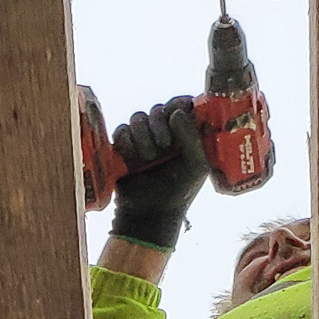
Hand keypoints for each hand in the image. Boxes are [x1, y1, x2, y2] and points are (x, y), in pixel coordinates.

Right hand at [110, 99, 207, 251]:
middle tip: (165, 145)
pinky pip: (121, 130)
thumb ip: (192, 138)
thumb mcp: (196, 167)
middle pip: (159, 108)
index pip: (183, 104)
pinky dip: (127, 143)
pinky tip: (132, 160)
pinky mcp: (124, 145)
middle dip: (159, 124)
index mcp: (186, 133)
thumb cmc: (179, 191)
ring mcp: (143, 137)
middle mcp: (165, 131)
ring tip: (148, 159)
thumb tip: (176, 112)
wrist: (150, 214)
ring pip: (138, 117)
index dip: (180, 104)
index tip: (177, 114)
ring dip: (143, 136)